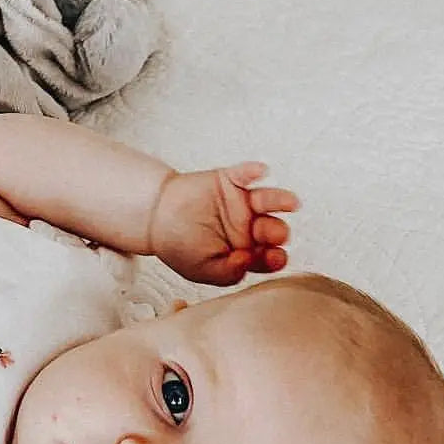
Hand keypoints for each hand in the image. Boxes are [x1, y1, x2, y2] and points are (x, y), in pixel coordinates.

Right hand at [147, 162, 298, 285]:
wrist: (154, 219)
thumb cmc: (178, 246)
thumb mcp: (201, 270)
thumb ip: (227, 272)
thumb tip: (247, 262)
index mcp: (246, 252)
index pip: (269, 257)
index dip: (274, 258)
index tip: (271, 257)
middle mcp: (249, 228)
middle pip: (274, 230)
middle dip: (277, 232)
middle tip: (268, 234)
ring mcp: (241, 204)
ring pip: (269, 201)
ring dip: (281, 201)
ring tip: (290, 203)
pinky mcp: (230, 181)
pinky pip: (245, 174)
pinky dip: (253, 171)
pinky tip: (259, 172)